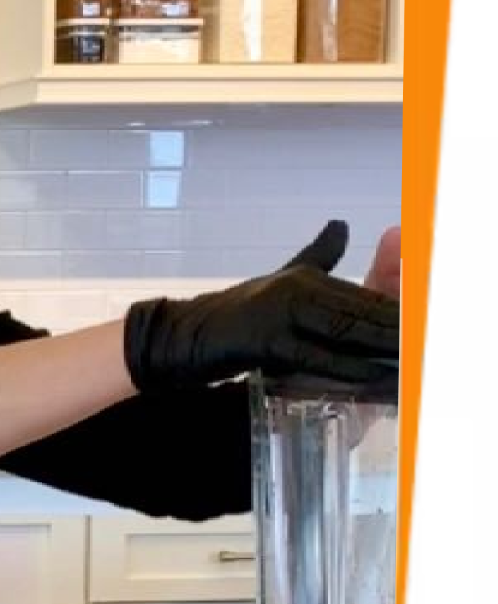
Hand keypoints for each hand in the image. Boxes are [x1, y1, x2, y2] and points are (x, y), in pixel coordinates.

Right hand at [122, 220, 398, 394]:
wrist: (181, 335)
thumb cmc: (233, 314)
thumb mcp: (280, 280)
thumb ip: (317, 256)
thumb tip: (342, 225)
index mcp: (309, 279)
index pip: (370, 296)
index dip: (404, 309)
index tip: (422, 323)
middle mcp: (299, 290)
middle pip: (365, 313)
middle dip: (402, 330)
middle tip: (420, 344)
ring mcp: (280, 314)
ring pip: (348, 332)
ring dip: (386, 350)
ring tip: (410, 362)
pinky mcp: (263, 340)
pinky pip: (317, 358)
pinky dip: (349, 369)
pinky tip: (376, 377)